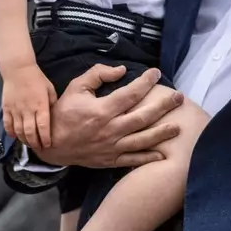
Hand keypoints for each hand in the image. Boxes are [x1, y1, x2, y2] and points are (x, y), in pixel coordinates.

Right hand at [2, 64, 57, 149]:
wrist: (18, 69)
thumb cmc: (37, 79)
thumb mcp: (50, 89)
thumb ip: (52, 104)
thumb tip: (53, 116)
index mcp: (40, 106)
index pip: (43, 127)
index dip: (45, 138)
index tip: (47, 145)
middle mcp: (28, 110)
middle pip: (30, 132)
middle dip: (34, 143)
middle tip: (38, 147)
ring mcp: (16, 110)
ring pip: (18, 131)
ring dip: (23, 139)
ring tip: (28, 143)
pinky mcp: (6, 108)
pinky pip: (7, 124)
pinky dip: (11, 132)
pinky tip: (15, 136)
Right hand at [36, 64, 181, 168]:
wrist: (50, 144)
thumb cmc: (63, 113)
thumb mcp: (75, 87)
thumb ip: (97, 75)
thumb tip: (121, 70)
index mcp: (103, 110)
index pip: (131, 93)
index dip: (146, 82)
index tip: (156, 73)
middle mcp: (111, 129)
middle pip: (144, 117)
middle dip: (164, 106)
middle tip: (179, 98)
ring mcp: (112, 147)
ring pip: (143, 140)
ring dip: (162, 133)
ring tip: (178, 127)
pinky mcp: (110, 160)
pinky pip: (133, 160)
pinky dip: (148, 158)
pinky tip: (163, 154)